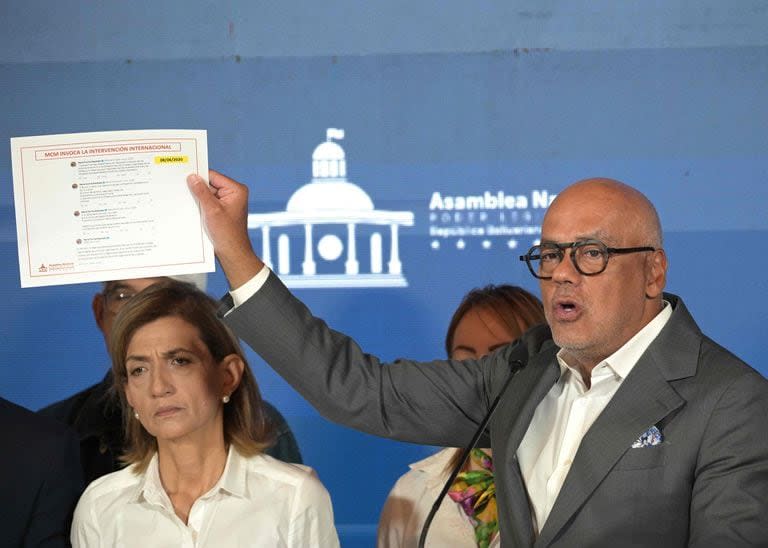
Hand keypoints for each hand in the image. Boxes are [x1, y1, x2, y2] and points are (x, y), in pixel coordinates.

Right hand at [187, 170, 264, 288]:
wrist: (231, 252)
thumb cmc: (227, 233)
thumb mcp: (212, 210)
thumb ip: (201, 192)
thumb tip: (192, 177)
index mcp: (236, 190)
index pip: (213, 176)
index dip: (198, 176)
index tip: (183, 175)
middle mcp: (233, 194)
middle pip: (210, 184)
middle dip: (197, 189)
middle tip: (181, 188)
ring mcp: (227, 202)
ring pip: (207, 194)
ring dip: (198, 199)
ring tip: (187, 201)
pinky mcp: (222, 210)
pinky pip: (208, 203)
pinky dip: (200, 206)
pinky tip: (192, 209)